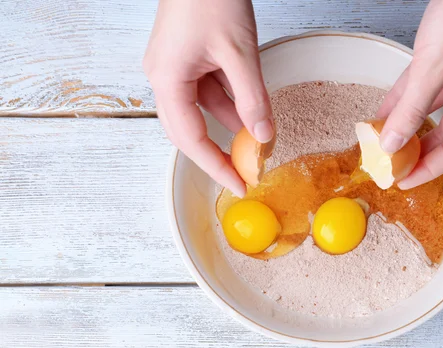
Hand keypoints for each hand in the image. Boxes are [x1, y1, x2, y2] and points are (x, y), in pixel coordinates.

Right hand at [144, 0, 273, 196]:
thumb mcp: (239, 53)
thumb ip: (252, 98)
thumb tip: (264, 136)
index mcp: (167, 80)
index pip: (191, 139)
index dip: (216, 166)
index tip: (237, 184)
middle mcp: (164, 78)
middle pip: (188, 130)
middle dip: (217, 152)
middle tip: (243, 172)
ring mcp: (173, 68)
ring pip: (200, 111)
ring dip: (227, 125)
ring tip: (255, 141)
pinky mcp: (185, 59)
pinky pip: (206, 92)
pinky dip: (228, 104)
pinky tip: (248, 111)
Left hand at [378, 0, 442, 188]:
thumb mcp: (433, 69)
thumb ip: (411, 109)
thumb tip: (391, 143)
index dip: (429, 171)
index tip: (404, 182)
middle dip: (416, 154)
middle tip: (391, 167)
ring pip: (429, 116)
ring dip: (406, 129)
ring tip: (382, 143)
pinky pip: (420, 93)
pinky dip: (402, 104)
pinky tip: (383, 112)